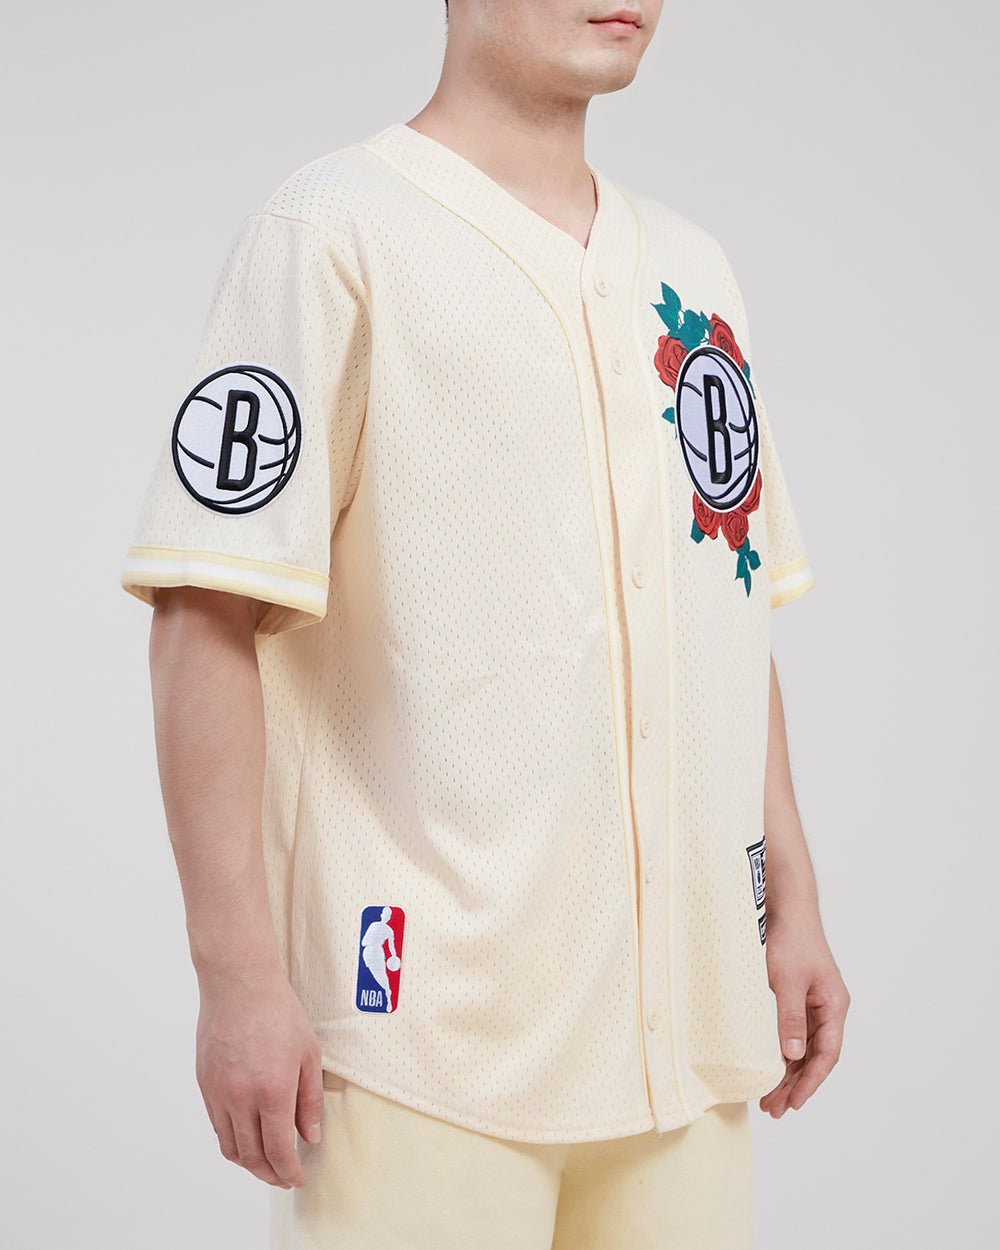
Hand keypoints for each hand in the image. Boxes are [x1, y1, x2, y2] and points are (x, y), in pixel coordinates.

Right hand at [194, 966, 324, 1187]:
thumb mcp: (309, 1053)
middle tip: (284, 1177)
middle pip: (252, 1157)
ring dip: (249, 1164)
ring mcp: (218, 1093)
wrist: (239, 984)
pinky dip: (233, 1141)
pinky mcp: (204, 1085)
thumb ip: (310, 1100)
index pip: (278, 1150)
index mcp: (272, 1091)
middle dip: (270, 1174)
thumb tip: (309, 1136)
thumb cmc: (278, 1012)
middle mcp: (240, 1098)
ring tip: (266, 1164)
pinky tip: (247, 1137)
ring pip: (230, 1148)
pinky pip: (217, 1126)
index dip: (289, 1171)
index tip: (298, 1179)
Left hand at [759, 902, 849, 1117]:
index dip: (811, 1083)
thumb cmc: (790, 939)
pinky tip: (771, 1068)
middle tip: (775, 1109)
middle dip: (796, 1084)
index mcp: (834, 1005)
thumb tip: (791, 1057)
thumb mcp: (787, 981)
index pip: (827, 1055)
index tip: (794, 1104)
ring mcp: (815, 1002)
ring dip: (789, 1072)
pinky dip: (783, 1052)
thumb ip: (790, 1019)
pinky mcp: (799, 995)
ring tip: (770, 1098)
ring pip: (803, 1047)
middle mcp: (829, 1007)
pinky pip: (794, 1032)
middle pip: (815, 1056)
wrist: (786, 906)